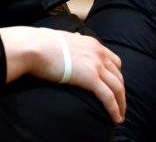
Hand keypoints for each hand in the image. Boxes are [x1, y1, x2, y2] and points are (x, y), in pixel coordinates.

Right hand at [0, 26, 124, 122]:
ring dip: (121, 103)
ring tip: (119, 116)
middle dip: (120, 91)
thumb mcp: (61, 37)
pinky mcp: (90, 78)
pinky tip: (115, 118)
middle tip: (119, 103)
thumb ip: (71, 39)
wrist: (34, 47)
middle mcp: (98, 53)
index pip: (113, 60)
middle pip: (118, 75)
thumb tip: (73, 37)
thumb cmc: (40, 42)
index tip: (114, 86)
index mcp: (91, 43)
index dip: (116, 75)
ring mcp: (96, 65)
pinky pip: (109, 97)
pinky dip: (114, 109)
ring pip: (117, 88)